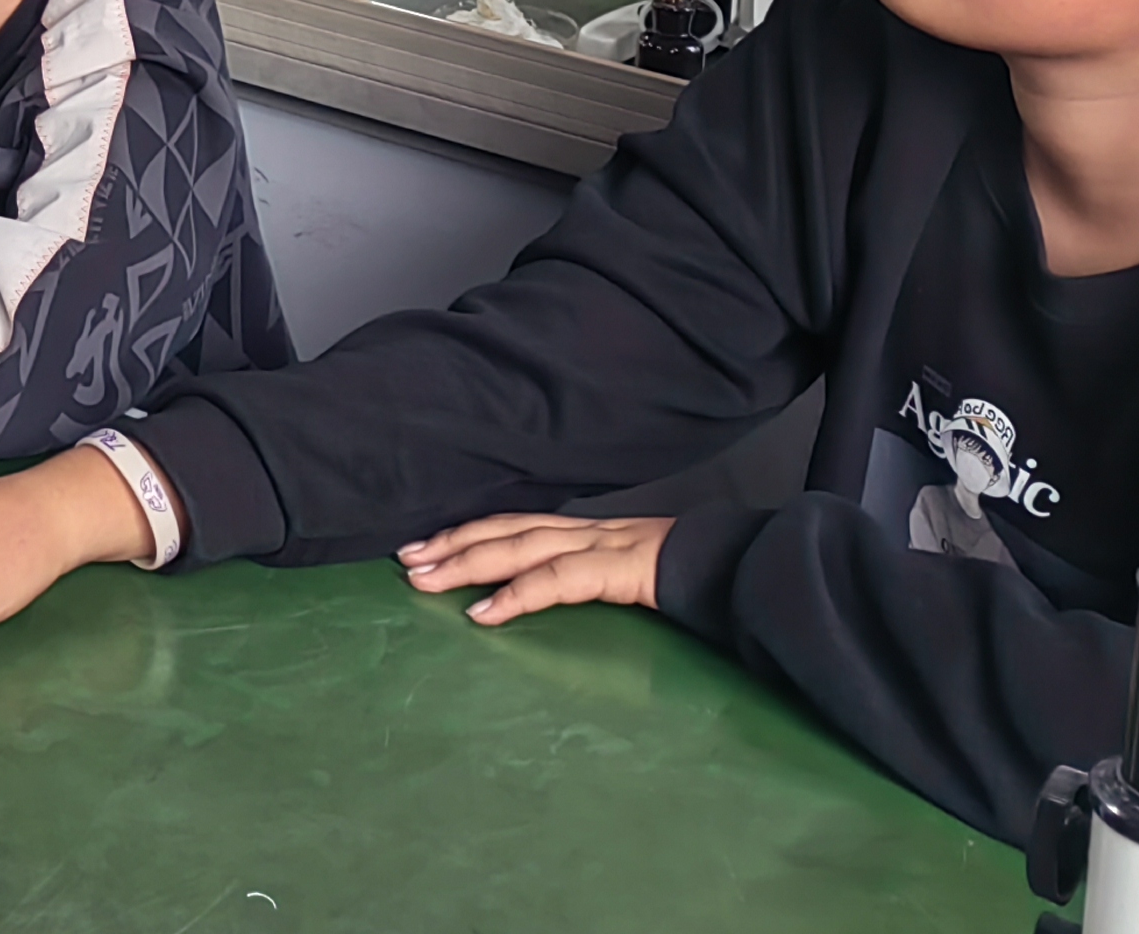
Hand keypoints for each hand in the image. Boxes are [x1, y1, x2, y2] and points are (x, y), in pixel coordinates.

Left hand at [400, 511, 672, 624]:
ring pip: (518, 547)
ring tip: (425, 579)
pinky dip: (516, 595)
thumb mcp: (618, 572)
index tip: (422, 547)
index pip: (510, 524)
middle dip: (450, 544)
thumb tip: (532, 594)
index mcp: (578, 532)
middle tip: (404, 561)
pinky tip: (484, 613)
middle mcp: (580, 531)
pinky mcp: (615, 569)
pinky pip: (557, 581)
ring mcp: (597, 546)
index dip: (464, 533)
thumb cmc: (678, 575)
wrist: (733, 565)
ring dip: (466, 562)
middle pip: (503, 530)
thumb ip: (579, 576)